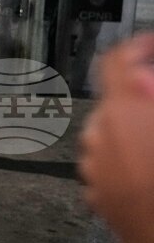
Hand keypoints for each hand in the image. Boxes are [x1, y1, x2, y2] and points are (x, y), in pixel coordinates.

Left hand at [79, 34, 153, 242]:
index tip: (150, 46)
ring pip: (115, 135)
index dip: (136, 47)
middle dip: (145, 99)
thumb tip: (147, 81)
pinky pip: (113, 165)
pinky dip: (132, 161)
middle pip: (117, 101)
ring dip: (139, 133)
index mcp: (122, 112)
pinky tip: (153, 175)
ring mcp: (95, 169)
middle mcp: (97, 137)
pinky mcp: (98, 195)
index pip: (116, 61)